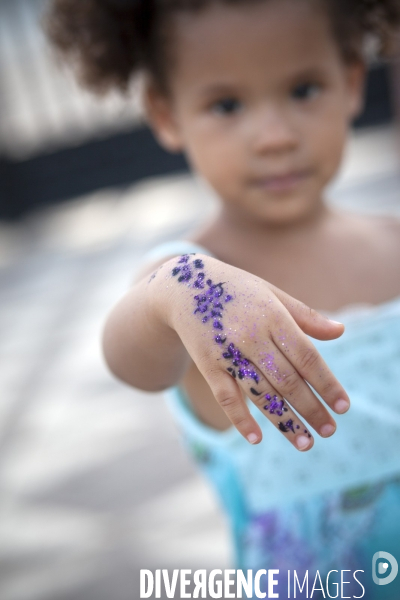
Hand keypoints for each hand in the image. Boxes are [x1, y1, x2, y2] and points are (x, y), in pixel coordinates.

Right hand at [149, 253, 349, 451]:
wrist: (183, 288)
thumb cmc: (236, 290)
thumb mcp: (271, 294)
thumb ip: (304, 315)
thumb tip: (340, 332)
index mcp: (272, 316)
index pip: (306, 356)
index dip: (326, 383)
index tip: (343, 406)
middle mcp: (250, 336)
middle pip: (286, 380)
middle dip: (310, 409)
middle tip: (329, 431)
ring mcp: (227, 353)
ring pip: (259, 393)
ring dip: (284, 421)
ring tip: (305, 443)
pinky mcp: (207, 365)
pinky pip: (225, 397)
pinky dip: (240, 418)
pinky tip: (256, 438)